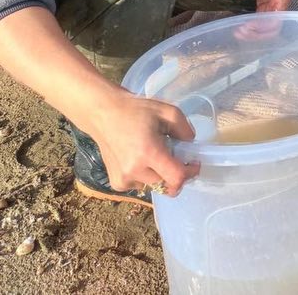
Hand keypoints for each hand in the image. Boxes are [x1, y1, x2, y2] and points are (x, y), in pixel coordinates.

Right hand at [82, 91, 199, 195]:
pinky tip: (139, 160)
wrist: (104, 114)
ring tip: (152, 154)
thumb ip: (185, 130)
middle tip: (175, 157)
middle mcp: (135, 171)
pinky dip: (146, 177)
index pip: (176, 178)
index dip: (190, 173)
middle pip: (167, 185)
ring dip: (160, 175)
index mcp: (149, 153)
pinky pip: (140, 186)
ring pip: (154, 186)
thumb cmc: (137, 111)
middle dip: (176, 174)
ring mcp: (123, 180)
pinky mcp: (116, 183)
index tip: (193, 163)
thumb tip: (191, 146)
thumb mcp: (168, 111)